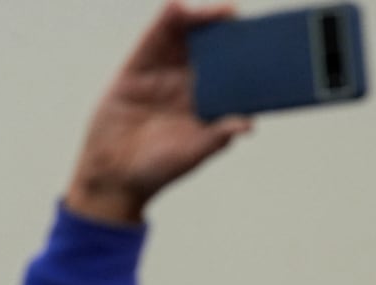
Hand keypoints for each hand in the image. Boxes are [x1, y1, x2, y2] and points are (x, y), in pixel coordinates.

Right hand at [67, 1, 253, 224]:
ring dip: (198, 20)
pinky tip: (176, 7)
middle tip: (236, 14)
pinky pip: (152, 40)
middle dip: (222, 30)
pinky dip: (164, 22)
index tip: (261, 42)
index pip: (229, 74)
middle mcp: (186, 84)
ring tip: (215, 10)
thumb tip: (248, 125)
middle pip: (208, 49)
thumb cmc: (157, 170)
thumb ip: (216, 137)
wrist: (113, 176)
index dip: (243, 56)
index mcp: (205, 103)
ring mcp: (161, 74)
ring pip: (182, 39)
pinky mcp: (136, 69)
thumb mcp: (191, 154)